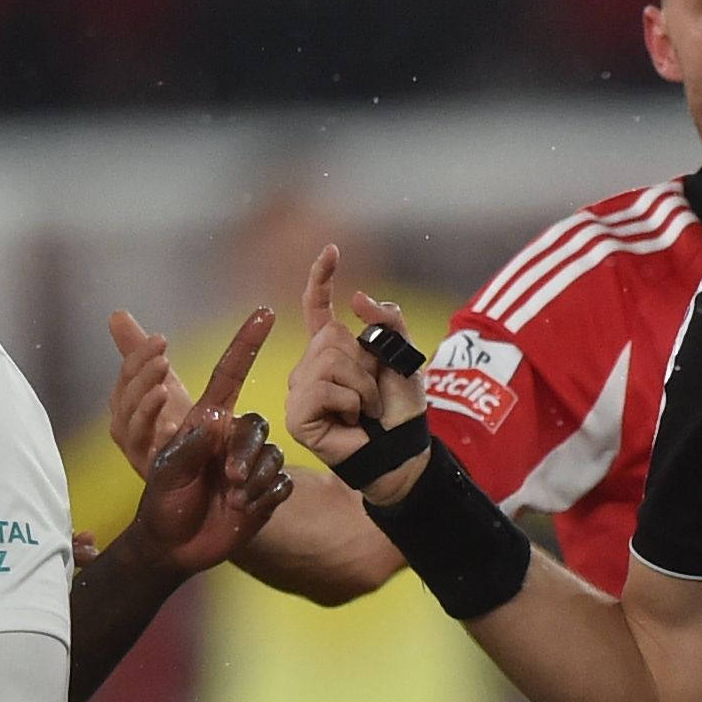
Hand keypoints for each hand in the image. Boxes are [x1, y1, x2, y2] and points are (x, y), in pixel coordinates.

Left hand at [103, 304, 291, 577]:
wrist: (175, 547)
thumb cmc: (163, 503)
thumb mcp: (167, 472)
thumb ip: (189, 446)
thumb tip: (215, 425)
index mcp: (207, 422)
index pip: (230, 374)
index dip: (246, 342)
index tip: (264, 312)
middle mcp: (231, 438)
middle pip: (258, 426)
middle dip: (246, 453)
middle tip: (227, 480)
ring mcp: (250, 465)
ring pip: (271, 458)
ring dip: (252, 482)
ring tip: (230, 500)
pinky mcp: (265, 493)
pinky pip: (280, 486)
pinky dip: (263, 499)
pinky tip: (243, 511)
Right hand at [280, 245, 424, 497]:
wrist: (403, 452)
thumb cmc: (401, 410)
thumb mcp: (404, 356)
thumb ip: (388, 321)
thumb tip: (356, 298)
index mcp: (331, 349)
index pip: (317, 307)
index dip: (321, 278)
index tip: (332, 250)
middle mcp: (309, 367)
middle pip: (330, 336)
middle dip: (363, 362)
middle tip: (372, 393)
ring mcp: (299, 391)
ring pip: (328, 361)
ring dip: (361, 386)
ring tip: (365, 409)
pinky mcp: (297, 416)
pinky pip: (323, 388)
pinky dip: (349, 401)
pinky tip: (351, 420)